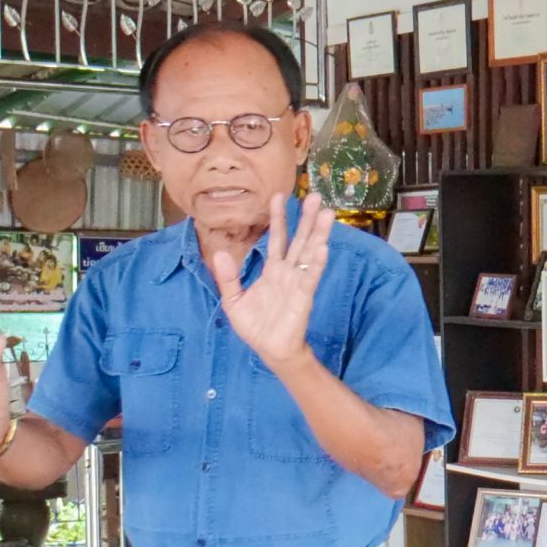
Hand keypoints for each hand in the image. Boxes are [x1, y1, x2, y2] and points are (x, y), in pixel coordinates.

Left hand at [213, 195, 334, 373]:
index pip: (277, 238)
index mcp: (273, 269)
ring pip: (310, 253)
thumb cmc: (255, 326)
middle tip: (315, 196)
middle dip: (307, 218)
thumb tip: (219, 253)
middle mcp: (288, 272)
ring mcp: (298, 282)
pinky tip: (323, 247)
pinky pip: (310, 277)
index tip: (280, 196)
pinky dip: (317, 263)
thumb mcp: (233, 300)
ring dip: (318, 234)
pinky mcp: (303, 297)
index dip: (278, 218)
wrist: (269, 350)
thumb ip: (227, 277)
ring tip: (326, 213)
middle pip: (300, 239)